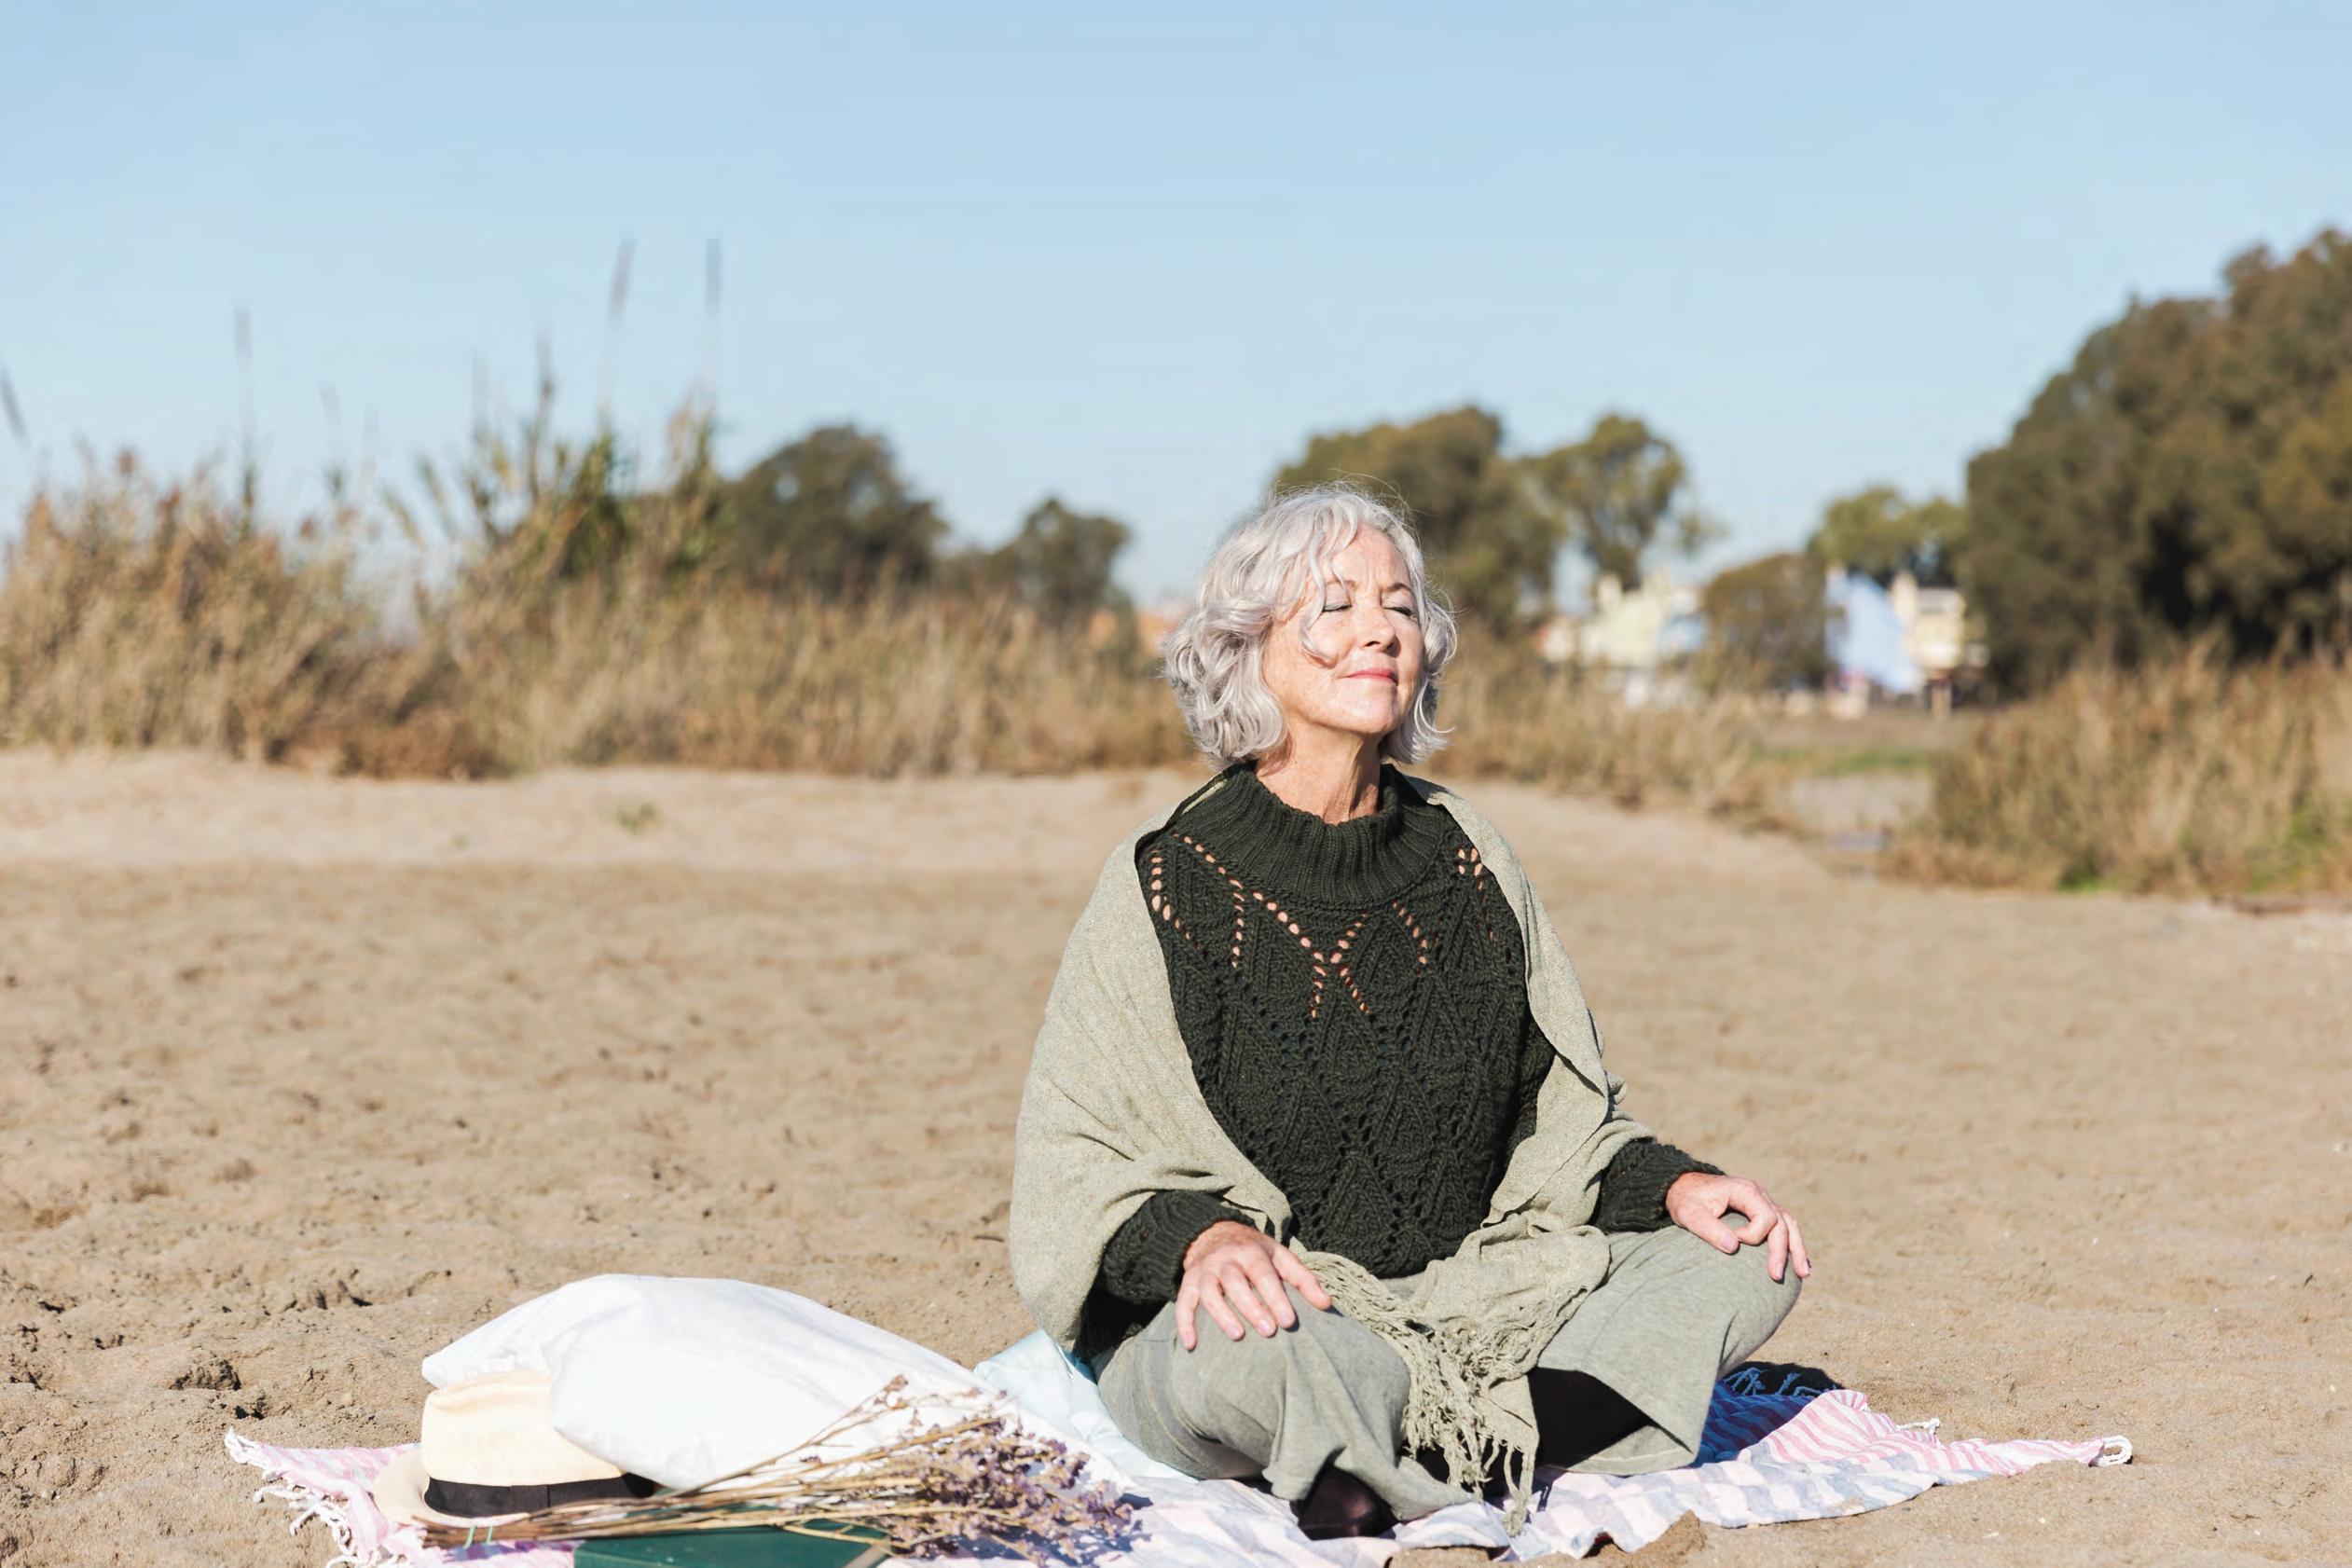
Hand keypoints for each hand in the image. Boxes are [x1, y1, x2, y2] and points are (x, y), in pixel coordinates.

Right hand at [1174, 1220, 1333, 1350]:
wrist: (1213, 1234)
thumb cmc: (1254, 1252)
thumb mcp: (1280, 1257)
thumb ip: (1303, 1280)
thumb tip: (1326, 1304)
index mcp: (1251, 1252)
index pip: (1264, 1274)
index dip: (1276, 1297)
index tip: (1289, 1322)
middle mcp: (1225, 1260)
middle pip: (1236, 1282)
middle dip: (1252, 1307)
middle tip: (1269, 1332)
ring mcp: (1205, 1271)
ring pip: (1209, 1291)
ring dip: (1221, 1313)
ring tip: (1237, 1335)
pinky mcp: (1188, 1283)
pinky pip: (1182, 1302)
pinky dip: (1184, 1323)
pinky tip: (1191, 1345)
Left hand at [1665, 1172, 1811, 1283]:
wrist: (1682, 1186)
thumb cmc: (1686, 1200)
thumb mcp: (1690, 1214)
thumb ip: (1709, 1229)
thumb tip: (1734, 1247)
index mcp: (1745, 1190)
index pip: (1766, 1216)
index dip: (1754, 1235)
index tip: (1734, 1242)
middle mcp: (1758, 1194)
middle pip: (1782, 1223)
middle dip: (1782, 1251)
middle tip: (1776, 1276)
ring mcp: (1762, 1201)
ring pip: (1789, 1225)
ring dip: (1797, 1248)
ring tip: (1803, 1273)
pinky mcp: (1760, 1211)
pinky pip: (1783, 1226)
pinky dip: (1791, 1244)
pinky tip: (1797, 1263)